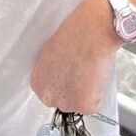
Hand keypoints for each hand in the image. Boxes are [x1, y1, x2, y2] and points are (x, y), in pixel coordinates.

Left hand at [30, 0, 120, 114]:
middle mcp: (48, 96)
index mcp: (37, 82)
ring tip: (89, 70)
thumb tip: (61, 74)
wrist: (90, 30)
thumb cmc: (73, 33)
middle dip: (73, 90)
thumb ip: (52, 69)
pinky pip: (94, 104)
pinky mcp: (85, 105)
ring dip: (86, 93)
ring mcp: (66, 103)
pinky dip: (99, 93)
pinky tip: (96, 74)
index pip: (51, 92)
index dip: (64, 82)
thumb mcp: (51, 52)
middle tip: (82, 72)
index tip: (71, 74)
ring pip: (79, 104)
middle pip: (63, 101)